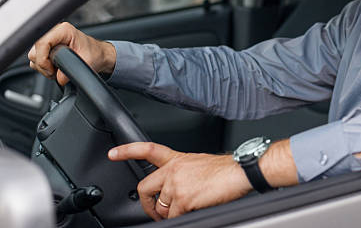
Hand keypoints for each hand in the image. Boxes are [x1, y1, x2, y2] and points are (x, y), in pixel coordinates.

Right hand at [28, 22, 115, 85]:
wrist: (98, 54)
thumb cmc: (94, 54)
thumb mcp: (86, 62)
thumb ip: (70, 70)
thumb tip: (59, 78)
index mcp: (64, 30)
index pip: (42, 44)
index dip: (43, 60)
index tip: (52, 70)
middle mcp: (54, 31)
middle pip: (35, 50)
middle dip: (43, 65)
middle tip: (56, 72)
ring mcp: (49, 38)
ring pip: (34, 55)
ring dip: (43, 66)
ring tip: (57, 70)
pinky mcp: (47, 46)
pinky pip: (36, 58)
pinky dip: (43, 66)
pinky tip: (55, 68)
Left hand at [108, 143, 251, 219]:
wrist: (239, 172)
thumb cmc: (225, 169)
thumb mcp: (198, 163)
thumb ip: (182, 172)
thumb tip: (175, 188)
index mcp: (177, 158)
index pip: (147, 150)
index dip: (127, 151)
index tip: (113, 154)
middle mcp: (173, 170)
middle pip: (144, 188)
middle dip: (147, 204)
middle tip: (155, 211)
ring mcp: (176, 185)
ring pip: (160, 207)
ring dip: (168, 214)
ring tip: (184, 210)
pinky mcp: (183, 199)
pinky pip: (172, 217)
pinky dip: (180, 218)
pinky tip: (193, 210)